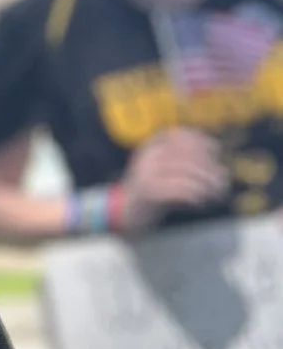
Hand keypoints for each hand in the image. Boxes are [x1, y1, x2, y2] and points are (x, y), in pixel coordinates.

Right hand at [117, 129, 231, 231]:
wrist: (125, 212)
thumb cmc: (152, 190)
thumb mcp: (164, 169)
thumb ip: (183, 160)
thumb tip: (218, 162)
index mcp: (152, 146)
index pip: (183, 136)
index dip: (203, 143)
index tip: (216, 153)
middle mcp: (149, 156)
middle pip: (189, 156)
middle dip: (210, 169)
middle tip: (223, 182)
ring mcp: (147, 173)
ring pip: (187, 173)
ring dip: (207, 184)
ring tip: (217, 194)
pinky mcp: (150, 192)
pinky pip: (181, 190)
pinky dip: (196, 196)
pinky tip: (201, 203)